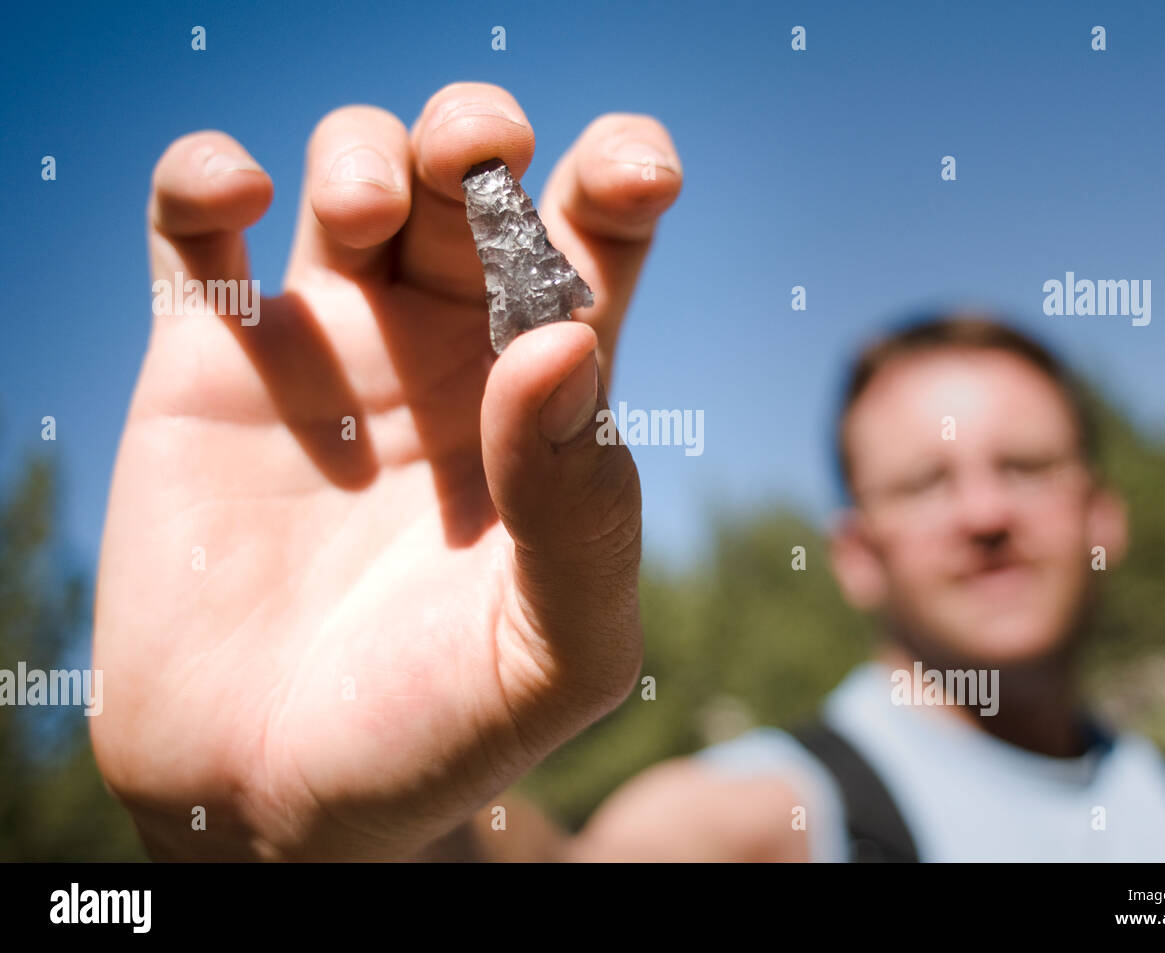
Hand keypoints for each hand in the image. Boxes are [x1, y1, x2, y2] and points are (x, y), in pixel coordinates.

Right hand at [90, 82, 681, 858]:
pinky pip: (196, 236)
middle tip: (480, 153)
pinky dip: (205, 180)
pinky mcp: (207, 370)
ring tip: (361, 205)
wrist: (274, 800)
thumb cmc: (438, 735)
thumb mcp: (552, 649)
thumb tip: (565, 341)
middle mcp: (440, 357)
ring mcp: (323, 353)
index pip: (594, 253)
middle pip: (472, 189)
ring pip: (350, 180)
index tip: (638, 170)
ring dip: (364, 150)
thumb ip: (585, 510)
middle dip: (481, 137)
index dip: (619, 185)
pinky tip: (236, 192)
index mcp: (542, 404)